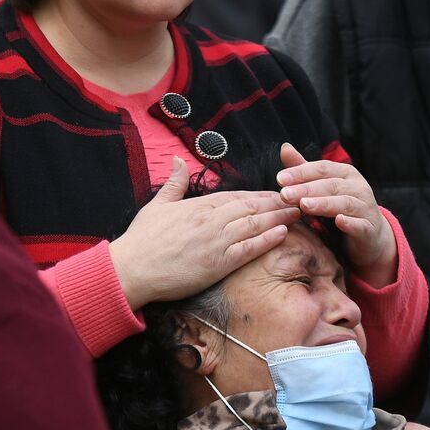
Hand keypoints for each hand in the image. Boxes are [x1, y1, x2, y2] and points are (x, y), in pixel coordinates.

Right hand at [109, 156, 300, 308]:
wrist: (131, 269)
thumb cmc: (142, 240)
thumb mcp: (157, 205)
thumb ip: (173, 183)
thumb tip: (177, 159)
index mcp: (199, 205)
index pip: (237, 195)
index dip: (260, 194)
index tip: (277, 192)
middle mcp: (211, 220)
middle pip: (251, 207)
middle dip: (277, 202)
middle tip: (298, 199)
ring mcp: (217, 241)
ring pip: (255, 225)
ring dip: (279, 217)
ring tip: (298, 212)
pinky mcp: (218, 264)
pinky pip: (249, 249)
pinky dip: (267, 240)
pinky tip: (283, 233)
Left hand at [276, 142, 397, 287]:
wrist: (369, 236)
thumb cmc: (340, 207)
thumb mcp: (322, 188)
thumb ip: (304, 171)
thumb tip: (284, 148)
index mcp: (345, 173)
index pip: (321, 169)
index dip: (301, 172)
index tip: (279, 179)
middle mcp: (358, 187)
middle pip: (330, 185)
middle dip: (306, 189)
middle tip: (284, 194)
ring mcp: (365, 207)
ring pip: (344, 203)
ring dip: (324, 204)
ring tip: (304, 205)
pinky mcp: (369, 228)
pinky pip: (360, 225)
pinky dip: (350, 223)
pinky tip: (338, 221)